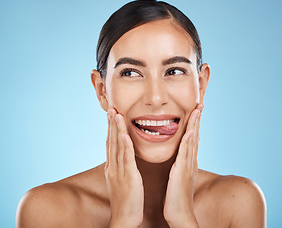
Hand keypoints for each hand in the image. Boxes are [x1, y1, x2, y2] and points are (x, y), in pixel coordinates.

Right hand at [105, 108, 143, 227]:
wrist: (124, 219)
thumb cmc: (125, 200)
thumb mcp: (120, 180)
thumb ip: (120, 167)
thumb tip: (121, 158)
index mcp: (112, 167)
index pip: (110, 144)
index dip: (110, 129)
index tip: (111, 115)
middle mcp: (113, 167)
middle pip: (111, 141)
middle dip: (111, 124)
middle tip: (110, 108)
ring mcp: (119, 171)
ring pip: (117, 146)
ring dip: (116, 129)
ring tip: (115, 114)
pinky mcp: (128, 177)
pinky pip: (126, 159)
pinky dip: (124, 145)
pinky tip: (124, 134)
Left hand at [163, 104, 203, 227]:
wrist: (179, 213)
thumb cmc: (176, 196)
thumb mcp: (178, 176)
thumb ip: (180, 165)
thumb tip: (180, 157)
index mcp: (187, 161)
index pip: (191, 138)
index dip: (194, 123)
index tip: (195, 110)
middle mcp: (190, 160)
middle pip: (195, 135)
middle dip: (198, 119)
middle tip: (200, 103)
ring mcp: (188, 165)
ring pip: (192, 140)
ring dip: (195, 124)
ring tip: (198, 109)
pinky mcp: (182, 171)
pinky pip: (185, 153)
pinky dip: (189, 140)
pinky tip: (191, 130)